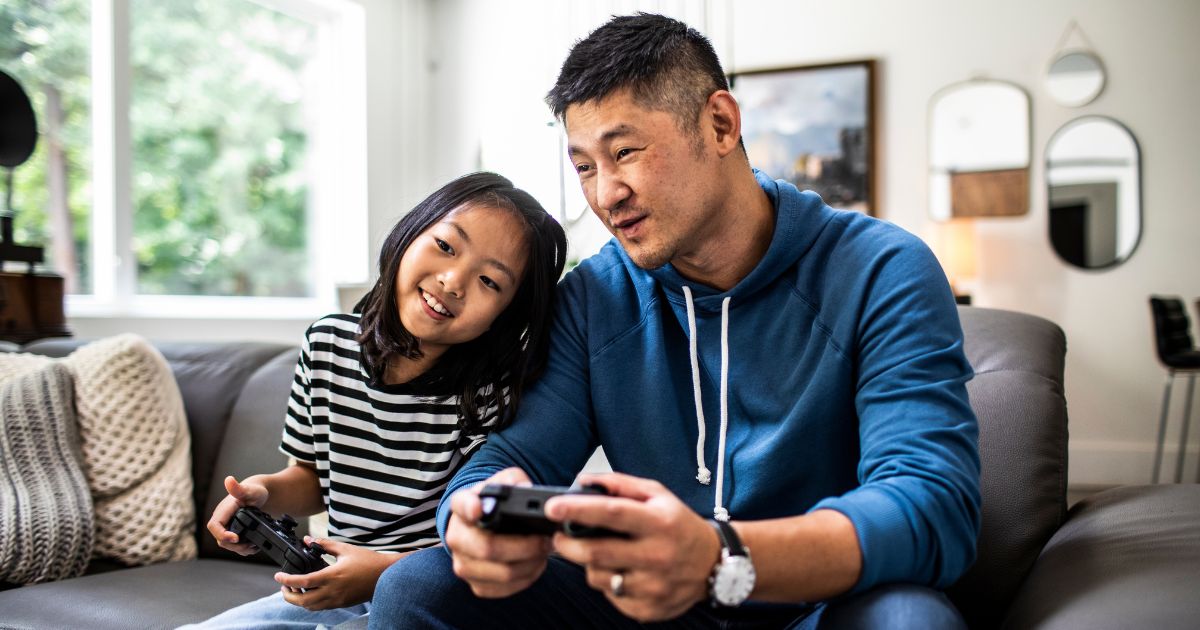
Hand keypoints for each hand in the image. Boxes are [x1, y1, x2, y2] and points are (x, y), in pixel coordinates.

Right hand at [207, 475, 268, 554]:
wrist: (260, 495)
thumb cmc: (254, 491)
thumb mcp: (250, 490)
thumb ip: (239, 488)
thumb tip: (229, 480)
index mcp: (223, 510)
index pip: (214, 526)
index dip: (222, 534)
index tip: (236, 538)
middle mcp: (222, 520)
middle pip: (220, 539)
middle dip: (234, 545)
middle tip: (249, 546)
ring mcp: (227, 526)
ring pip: (227, 544)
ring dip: (239, 549)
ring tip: (253, 547)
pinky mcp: (233, 532)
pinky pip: (233, 545)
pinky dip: (242, 549)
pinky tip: (253, 547)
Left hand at [276, 538, 402, 609]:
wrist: (385, 575)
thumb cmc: (368, 561)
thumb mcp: (345, 549)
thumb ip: (325, 545)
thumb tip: (309, 540)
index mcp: (332, 576)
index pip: (303, 582)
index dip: (287, 580)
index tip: (278, 576)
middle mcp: (333, 591)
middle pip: (302, 601)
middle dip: (288, 596)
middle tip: (284, 586)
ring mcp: (337, 600)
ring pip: (310, 607)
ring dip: (299, 600)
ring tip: (297, 588)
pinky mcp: (341, 604)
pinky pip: (321, 607)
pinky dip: (311, 602)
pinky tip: (312, 591)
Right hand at [444, 467, 554, 597]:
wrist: (488, 527)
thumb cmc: (499, 502)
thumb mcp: (507, 482)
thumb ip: (514, 480)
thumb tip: (525, 489)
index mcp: (462, 505)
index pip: (461, 504)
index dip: (469, 508)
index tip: (479, 509)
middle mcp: (456, 536)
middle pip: (488, 548)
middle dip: (524, 546)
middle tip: (545, 540)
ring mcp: (463, 564)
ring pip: (502, 573)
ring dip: (531, 564)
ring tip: (545, 551)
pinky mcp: (477, 584)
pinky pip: (506, 588)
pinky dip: (527, 578)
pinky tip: (535, 564)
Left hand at [546, 473, 720, 621]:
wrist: (713, 565)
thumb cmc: (680, 526)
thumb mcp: (658, 495)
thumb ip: (620, 484)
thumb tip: (584, 481)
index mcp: (660, 523)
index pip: (612, 513)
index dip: (579, 510)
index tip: (553, 507)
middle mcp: (658, 556)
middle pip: (597, 553)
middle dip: (568, 543)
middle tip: (558, 536)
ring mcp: (653, 587)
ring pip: (598, 577)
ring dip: (589, 564)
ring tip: (601, 553)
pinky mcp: (648, 609)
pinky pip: (611, 596)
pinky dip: (608, 582)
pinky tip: (621, 571)